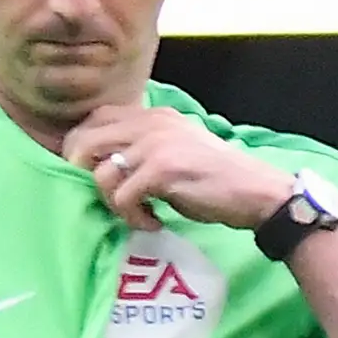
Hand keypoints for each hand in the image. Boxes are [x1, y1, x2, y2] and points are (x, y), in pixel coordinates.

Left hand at [61, 103, 294, 234]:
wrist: (254, 191)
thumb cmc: (215, 178)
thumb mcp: (176, 149)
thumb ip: (144, 147)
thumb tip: (105, 164)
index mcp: (153, 114)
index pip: (95, 118)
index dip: (83, 147)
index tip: (95, 176)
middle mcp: (150, 122)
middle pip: (84, 142)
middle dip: (84, 176)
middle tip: (109, 199)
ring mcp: (155, 144)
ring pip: (101, 174)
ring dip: (113, 203)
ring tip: (138, 214)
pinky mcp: (161, 170)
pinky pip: (122, 198)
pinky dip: (133, 217)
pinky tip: (153, 222)